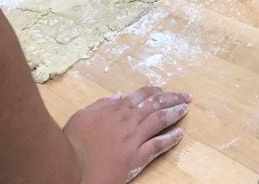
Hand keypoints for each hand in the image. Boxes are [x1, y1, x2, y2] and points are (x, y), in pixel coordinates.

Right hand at [64, 86, 190, 183]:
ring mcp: (134, 139)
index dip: (154, 91)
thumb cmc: (74, 142)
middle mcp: (128, 121)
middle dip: (172, 98)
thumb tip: (117, 95)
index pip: (140, 95)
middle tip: (185, 95)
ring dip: (174, 113)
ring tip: (185, 108)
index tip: (163, 90)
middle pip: (155, 104)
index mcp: (116, 109)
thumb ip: (101, 104)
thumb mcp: (82, 116)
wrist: (73, 167)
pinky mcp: (136, 158)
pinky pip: (157, 146)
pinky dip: (170, 139)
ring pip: (159, 121)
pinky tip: (180, 134)